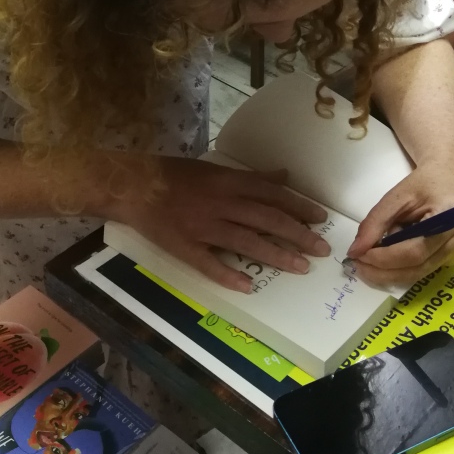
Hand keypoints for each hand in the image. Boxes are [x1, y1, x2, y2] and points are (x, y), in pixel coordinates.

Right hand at [116, 157, 329, 292]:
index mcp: (227, 182)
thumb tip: (282, 175)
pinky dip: (228, 275)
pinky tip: (248, 285)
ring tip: (300, 267)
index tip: (320, 219)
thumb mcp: (214, 168)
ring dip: (275, 255)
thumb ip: (249, 176)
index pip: (271, 194)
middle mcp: (220, 203)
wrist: (132, 185)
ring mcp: (203, 226)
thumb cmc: (174, 175)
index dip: (298, 206)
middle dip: (298, 234)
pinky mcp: (184, 246)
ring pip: (246, 242)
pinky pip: (208, 264)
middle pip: (266, 219)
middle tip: (321, 249)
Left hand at [346, 162, 453, 286]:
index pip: (415, 250)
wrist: (451, 176)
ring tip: (368, 265)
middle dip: (384, 271)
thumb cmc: (425, 182)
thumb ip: (376, 221)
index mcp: (450, 215)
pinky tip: (387, 260)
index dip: (384, 258)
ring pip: (422, 271)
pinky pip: (427, 267)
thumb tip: (356, 250)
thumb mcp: (397, 195)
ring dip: (391, 272)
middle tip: (359, 266)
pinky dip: (404, 267)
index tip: (358, 256)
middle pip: (419, 267)